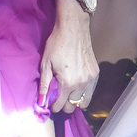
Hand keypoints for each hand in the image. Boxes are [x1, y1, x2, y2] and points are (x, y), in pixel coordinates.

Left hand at [39, 0, 98, 114]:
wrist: (73, 29)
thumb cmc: (56, 45)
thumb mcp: (46, 65)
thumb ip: (44, 86)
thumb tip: (41, 103)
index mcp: (67, 83)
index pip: (59, 106)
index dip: (53, 106)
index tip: (50, 101)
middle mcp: (81, 84)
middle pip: (72, 107)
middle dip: (64, 105)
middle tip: (58, 96)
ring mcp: (91, 79)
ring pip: (84, 102)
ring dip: (75, 101)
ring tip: (69, 93)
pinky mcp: (96, 73)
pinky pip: (91, 91)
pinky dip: (84, 92)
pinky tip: (77, 85)